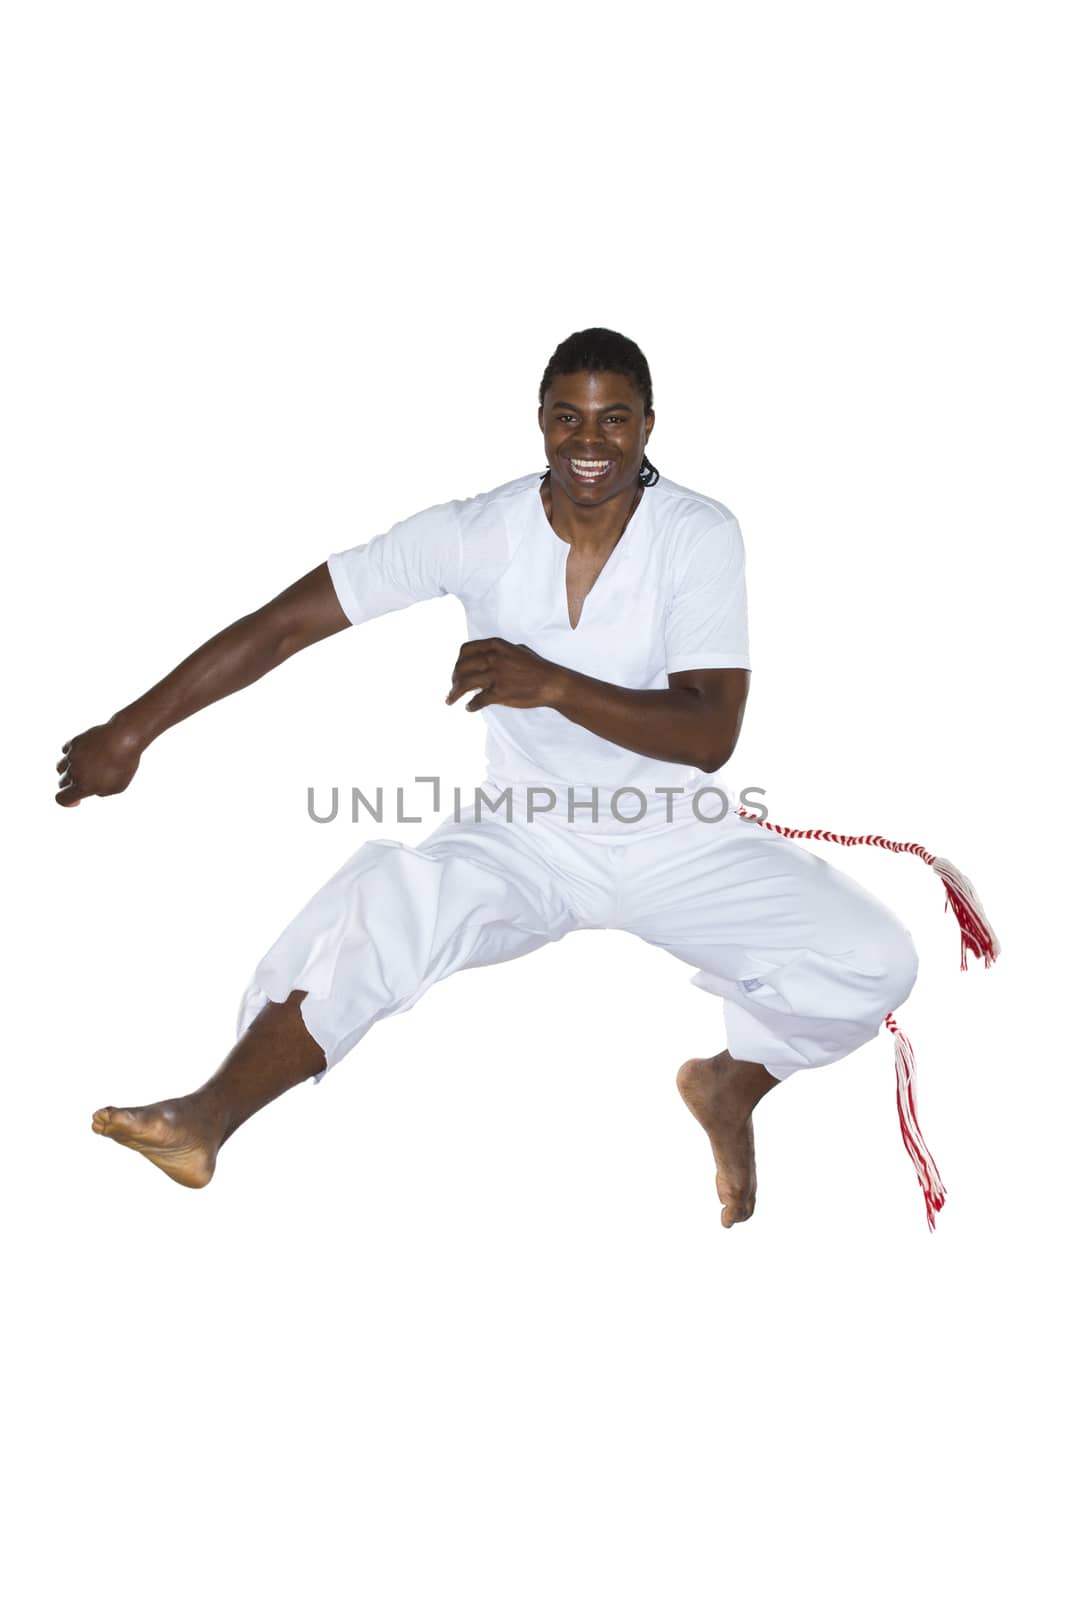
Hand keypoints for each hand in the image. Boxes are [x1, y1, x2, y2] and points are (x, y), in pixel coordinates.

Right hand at [55, 716, 145, 806]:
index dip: (68, 802)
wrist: (124, 738)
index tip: (77, 799)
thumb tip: (91, 788)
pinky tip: (82, 753)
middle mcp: (74, 772)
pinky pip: (66, 750)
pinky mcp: (74, 742)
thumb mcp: (117, 786)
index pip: (62, 799)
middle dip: (71, 784)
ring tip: (81, 767)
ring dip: (68, 769)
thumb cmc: (124, 765)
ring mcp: (72, 756)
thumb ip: (101, 791)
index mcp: (83, 786)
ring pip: (60, 766)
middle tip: (86, 780)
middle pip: (62, 783)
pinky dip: (71, 753)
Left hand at [445, 638, 564, 712]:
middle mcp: (493, 658)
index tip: (457, 670)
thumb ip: (499, 651)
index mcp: (496, 645)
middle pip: (461, 667)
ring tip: (450, 700)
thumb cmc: (537, 667)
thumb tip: (484, 656)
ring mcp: (496, 675)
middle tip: (452, 687)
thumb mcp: (517, 650)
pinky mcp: (500, 693)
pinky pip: (478, 700)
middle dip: (454, 678)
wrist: (552, 683)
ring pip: (465, 683)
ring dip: (454, 693)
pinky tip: (469, 708)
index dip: (458, 661)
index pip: (466, 650)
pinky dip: (471, 705)